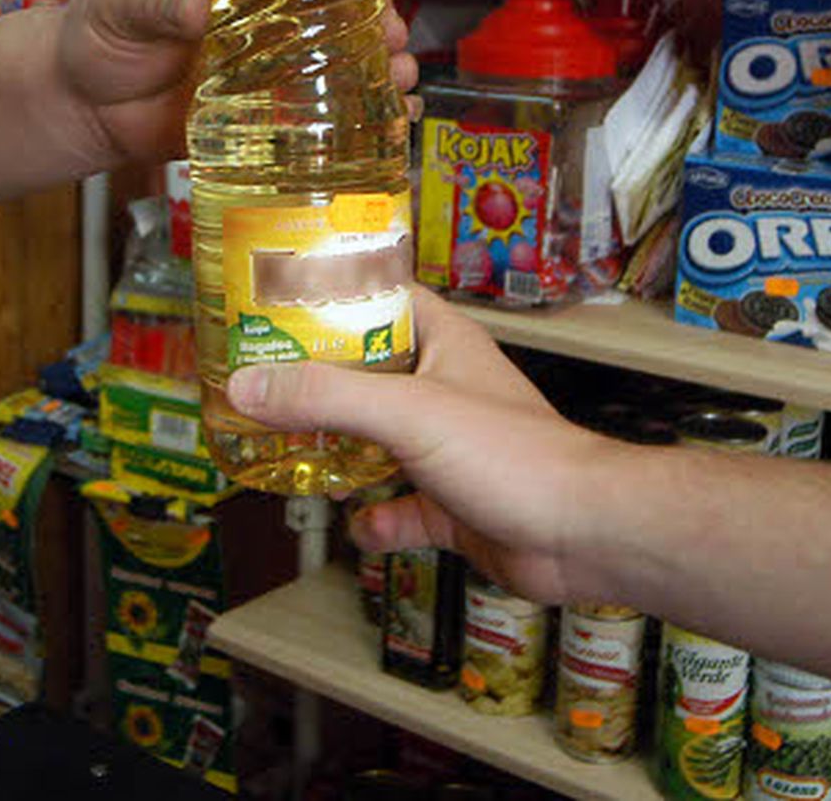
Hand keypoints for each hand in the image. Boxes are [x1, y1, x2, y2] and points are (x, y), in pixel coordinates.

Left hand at [54, 0, 418, 166]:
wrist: (77, 105)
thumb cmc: (98, 32)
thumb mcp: (122, 1)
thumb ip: (155, 0)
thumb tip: (196, 6)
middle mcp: (268, 21)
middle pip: (343, 18)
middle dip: (382, 29)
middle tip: (395, 41)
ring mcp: (270, 72)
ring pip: (341, 69)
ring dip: (381, 75)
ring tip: (402, 84)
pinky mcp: (262, 121)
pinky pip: (318, 123)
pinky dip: (357, 126)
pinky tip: (388, 128)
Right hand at [227, 289, 621, 603]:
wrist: (581, 534)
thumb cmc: (517, 455)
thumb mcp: (408, 411)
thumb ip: (327, 396)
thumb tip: (249, 385)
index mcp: (443, 343)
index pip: (379, 298)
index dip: (330, 296)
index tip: (273, 304)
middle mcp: (444, 389)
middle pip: (366, 375)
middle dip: (316, 387)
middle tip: (260, 391)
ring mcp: (448, 449)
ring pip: (376, 444)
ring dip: (338, 456)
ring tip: (289, 458)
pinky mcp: (453, 504)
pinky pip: (399, 508)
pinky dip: (376, 519)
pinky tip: (362, 525)